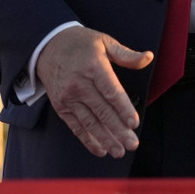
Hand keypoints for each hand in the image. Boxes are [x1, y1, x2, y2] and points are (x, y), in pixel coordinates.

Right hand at [36, 26, 153, 157]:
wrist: (47, 46)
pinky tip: (100, 149)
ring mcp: (68, 97)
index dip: (123, 109)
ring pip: (89, 122)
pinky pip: (76, 126)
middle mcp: (79, 84)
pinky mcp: (61, 106)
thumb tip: (148, 57)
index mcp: (94, 67)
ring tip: (119, 151)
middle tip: (132, 144)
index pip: (111, 92)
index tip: (134, 123)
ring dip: (105, 139)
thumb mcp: (104, 42)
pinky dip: (88, 139)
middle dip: (118, 130)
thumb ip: (127, 54)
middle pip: (102, 111)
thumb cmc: (81, 43)